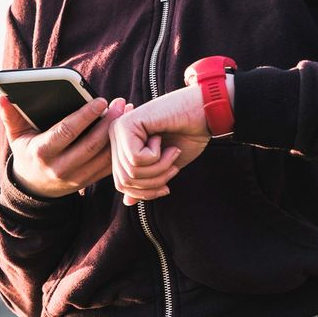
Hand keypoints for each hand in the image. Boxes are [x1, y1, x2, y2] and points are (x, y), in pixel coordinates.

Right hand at [0, 95, 127, 198]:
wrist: (33, 188)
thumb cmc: (27, 153)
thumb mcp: (16, 136)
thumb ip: (10, 116)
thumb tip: (2, 97)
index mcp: (42, 152)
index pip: (67, 131)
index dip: (85, 116)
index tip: (100, 100)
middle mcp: (60, 167)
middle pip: (90, 144)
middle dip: (108, 122)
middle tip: (120, 103)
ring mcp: (75, 178)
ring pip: (103, 156)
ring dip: (118, 134)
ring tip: (126, 112)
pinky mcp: (87, 182)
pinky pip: (107, 166)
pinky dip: (119, 149)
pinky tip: (126, 132)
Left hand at [109, 86, 210, 204]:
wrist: (203, 113)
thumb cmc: (186, 136)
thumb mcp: (163, 166)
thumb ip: (144, 181)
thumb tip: (126, 203)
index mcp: (121, 146)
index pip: (122, 185)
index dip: (146, 193)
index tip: (166, 186)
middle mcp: (114, 136)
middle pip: (124, 182)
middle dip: (154, 182)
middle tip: (173, 166)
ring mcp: (118, 129)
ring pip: (131, 172)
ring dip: (159, 168)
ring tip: (171, 152)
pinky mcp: (126, 124)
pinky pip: (136, 159)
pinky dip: (157, 156)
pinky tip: (163, 139)